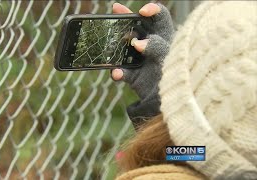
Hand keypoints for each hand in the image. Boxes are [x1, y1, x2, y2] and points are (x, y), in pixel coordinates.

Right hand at [111, 2, 173, 122]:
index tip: (141, 11)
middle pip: (138, 27)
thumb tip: (137, 43)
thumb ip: (158, 50)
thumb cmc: (180, 80)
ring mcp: (141, 61)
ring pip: (126, 46)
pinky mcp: (134, 76)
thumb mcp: (174, 61)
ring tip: (108, 36)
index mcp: (166, 39)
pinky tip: (117, 73)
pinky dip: (118, 72)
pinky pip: (123, 71)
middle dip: (127, 17)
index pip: (160, 18)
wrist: (174, 105)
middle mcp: (152, 47)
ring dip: (117, 42)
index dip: (152, 10)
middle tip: (116, 9)